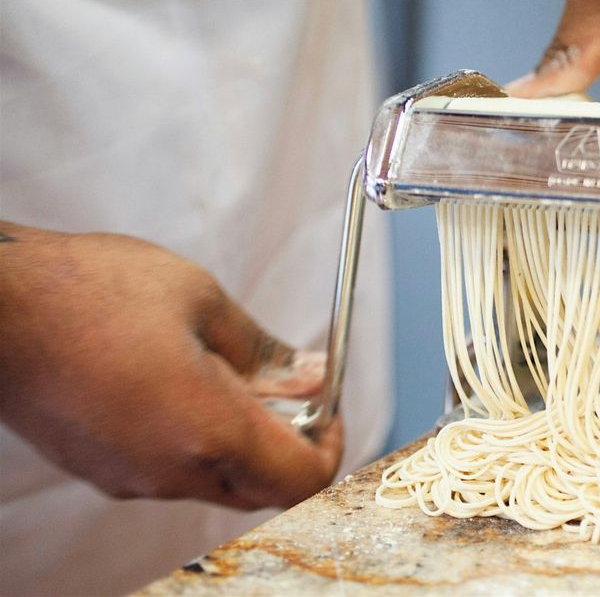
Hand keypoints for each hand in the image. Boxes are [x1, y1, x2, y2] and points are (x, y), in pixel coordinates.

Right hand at [0, 222, 342, 509]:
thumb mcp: (200, 300)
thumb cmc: (88, 292)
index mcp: (209, 431)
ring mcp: (130, 478)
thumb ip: (264, 350)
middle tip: (289, 386)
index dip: (331, 445)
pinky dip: (197, 440)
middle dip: (290, 442)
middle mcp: (171, 471)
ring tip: (227, 371)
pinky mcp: (100, 470)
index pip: (303, 478)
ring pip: (216, 480)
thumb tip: (312, 375)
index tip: (330, 405)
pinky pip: (171, 471)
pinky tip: (181, 384)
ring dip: (242, 439)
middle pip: (263, 488)